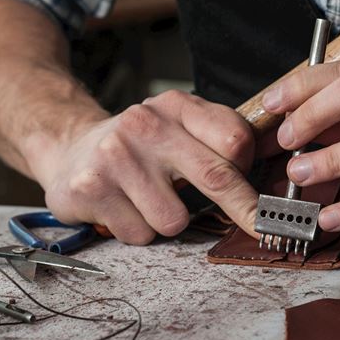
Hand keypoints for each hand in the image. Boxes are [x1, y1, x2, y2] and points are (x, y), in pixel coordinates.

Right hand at [29, 90, 257, 244]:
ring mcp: (115, 156)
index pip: (234, 139)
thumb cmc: (138, 147)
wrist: (69, 149)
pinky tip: (123, 208)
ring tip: (147, 201)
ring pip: (174, 220)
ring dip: (167, 221)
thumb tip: (270, 174)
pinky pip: (140, 234)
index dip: (250, 171)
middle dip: (244, 210)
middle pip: (216, 177)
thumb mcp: (177, 127)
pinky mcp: (92, 188)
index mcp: (175, 105)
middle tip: (260, 227)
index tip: (258, 192)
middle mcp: (145, 124)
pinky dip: (137, 230)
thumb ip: (218, 140)